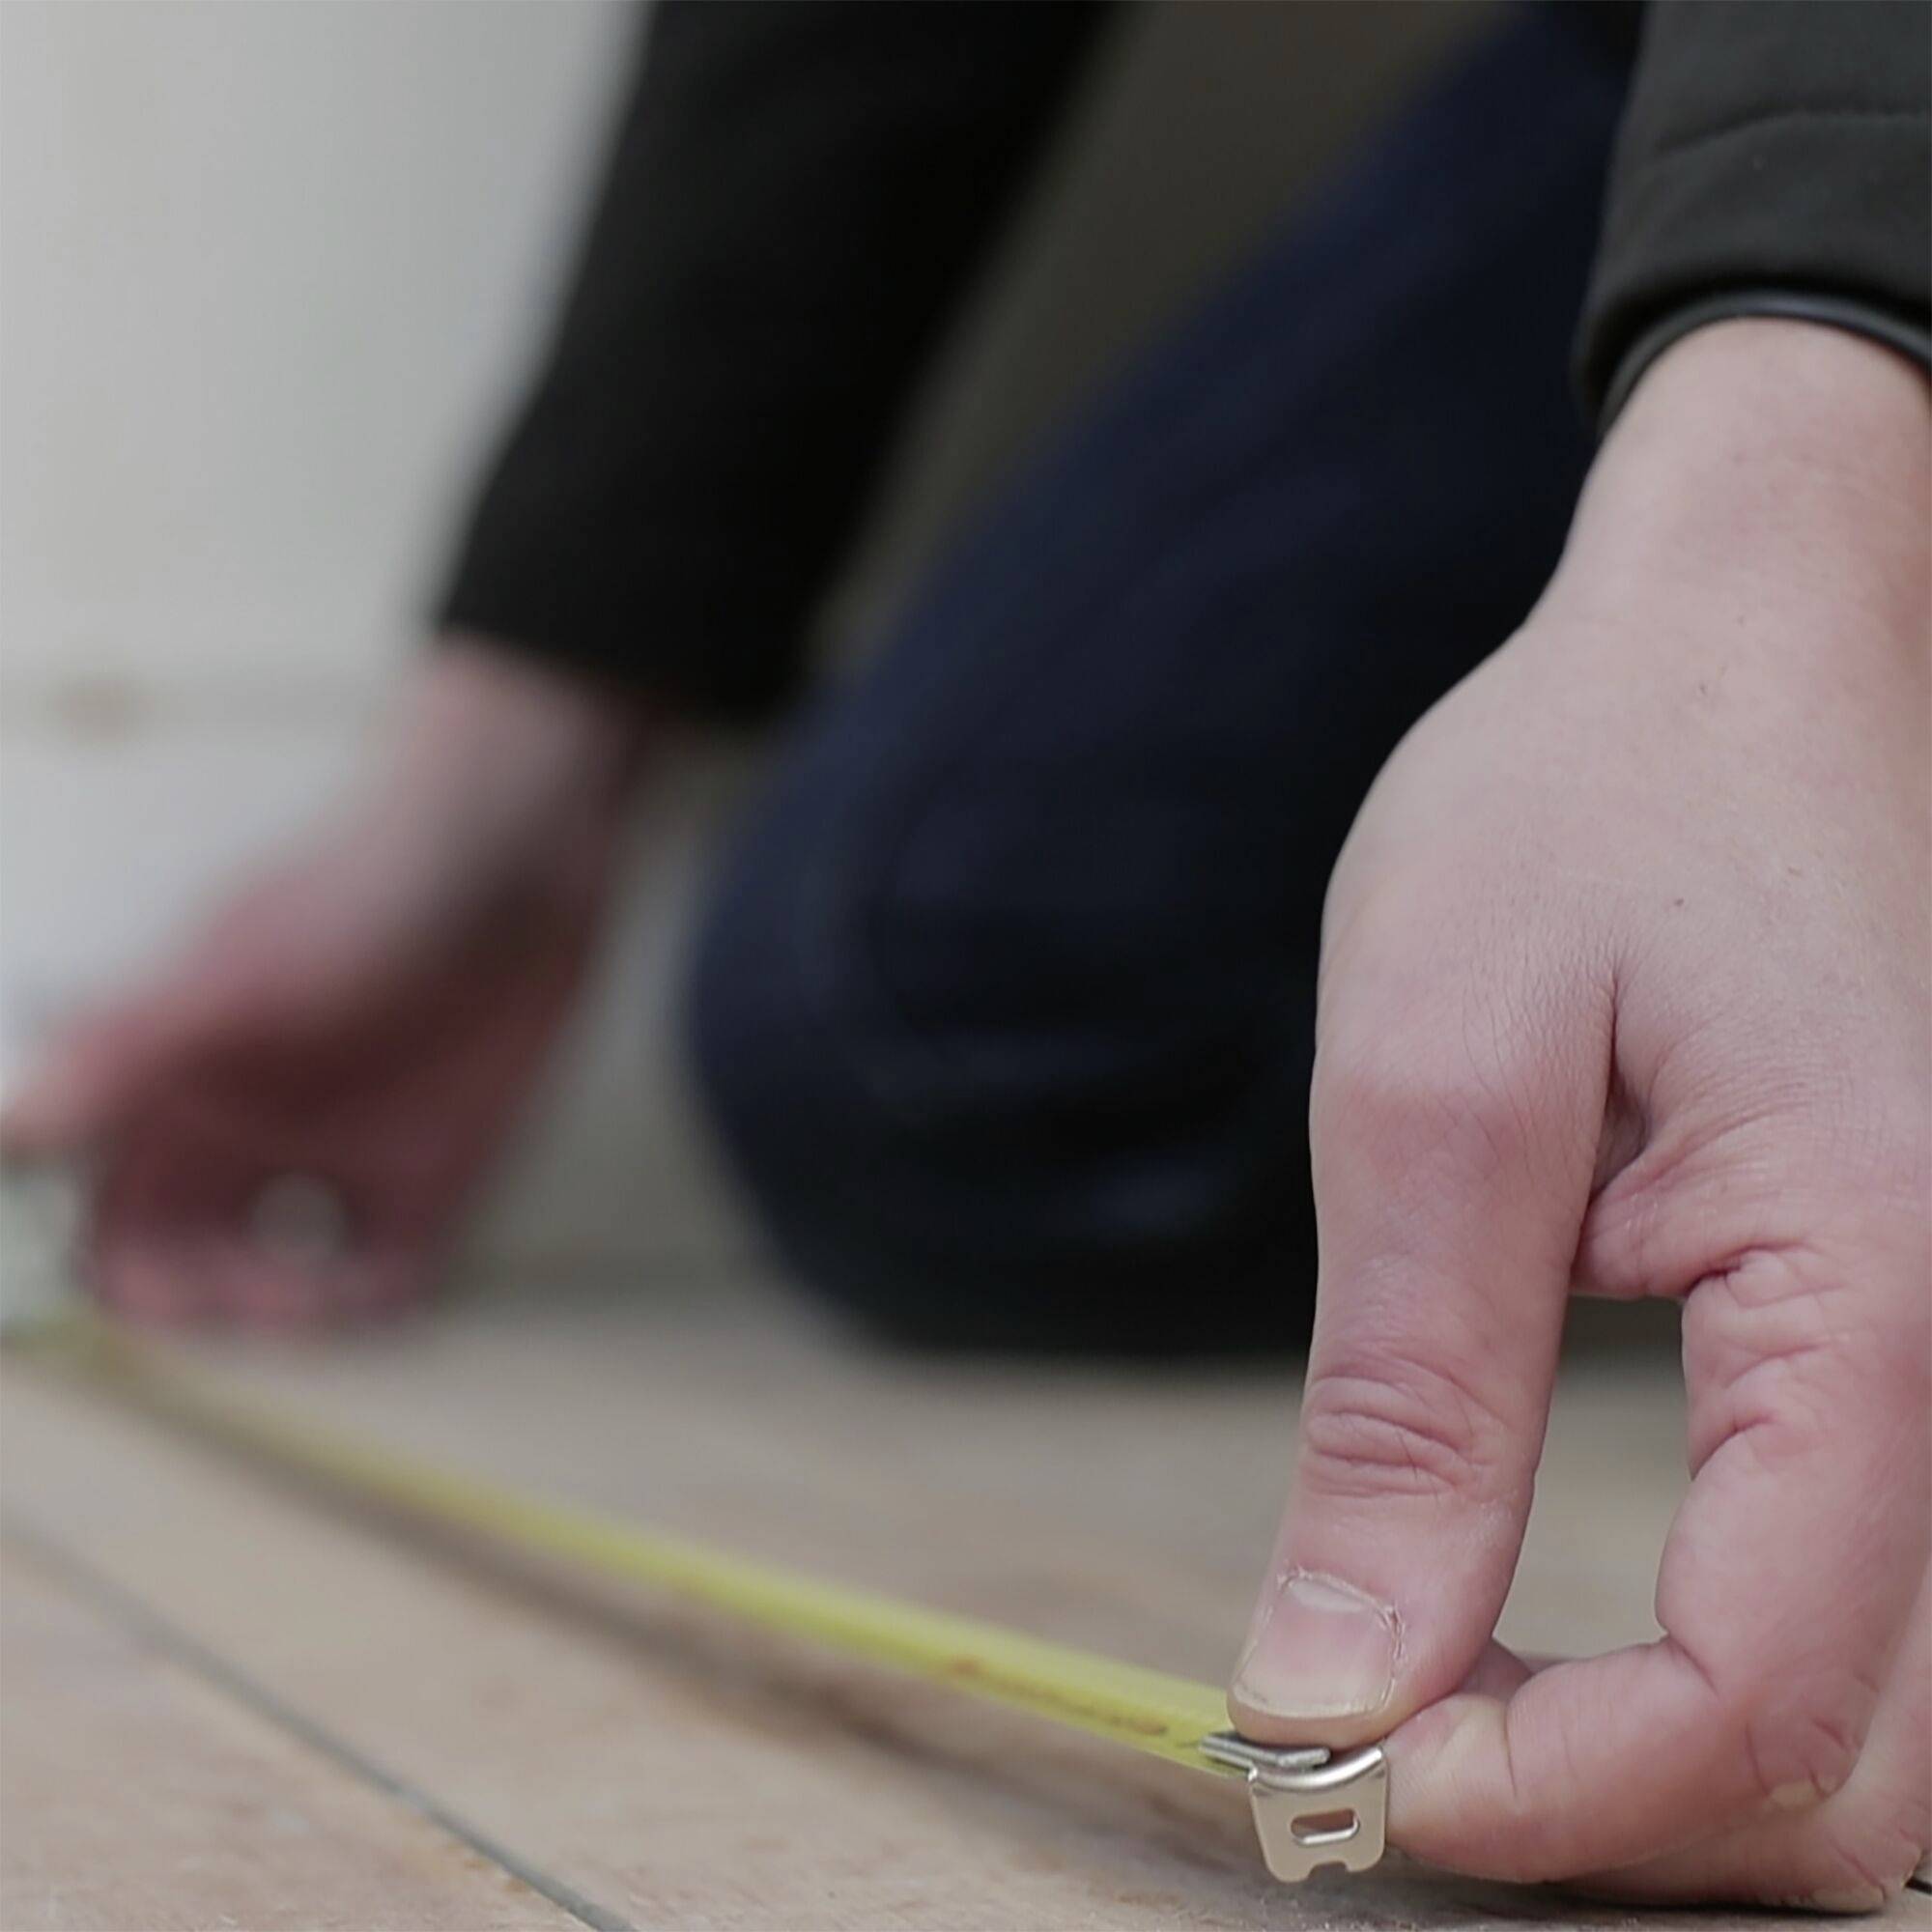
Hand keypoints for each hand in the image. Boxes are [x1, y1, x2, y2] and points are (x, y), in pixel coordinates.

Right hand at [1, 639, 647, 1327]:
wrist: (513, 860)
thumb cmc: (362, 899)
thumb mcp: (233, 982)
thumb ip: (125, 1054)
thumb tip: (11, 1128)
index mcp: (181, 1092)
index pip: (112, 1216)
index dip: (122, 1271)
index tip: (150, 1292)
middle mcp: (251, 1132)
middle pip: (192, 1260)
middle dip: (205, 1300)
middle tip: (245, 1295)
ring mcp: (342, 1153)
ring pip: (286, 1276)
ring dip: (291, 1309)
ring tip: (321, 1295)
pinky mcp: (435, 1165)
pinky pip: (391, 1264)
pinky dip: (377, 1295)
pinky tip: (378, 1283)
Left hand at [1230, 323, 1928, 1905]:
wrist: (1732, 650)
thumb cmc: (1586, 807)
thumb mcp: (1438, 1084)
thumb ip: (1413, 1405)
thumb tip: (1342, 1679)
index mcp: (1886, 1284)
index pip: (1773, 1686)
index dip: (1561, 1791)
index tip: (1354, 1770)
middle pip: (1874, 1762)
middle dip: (1626, 1815)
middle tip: (1390, 1743)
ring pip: (1903, 1718)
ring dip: (1683, 1768)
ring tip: (1460, 1692)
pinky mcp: (1928, 1333)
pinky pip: (1884, 1597)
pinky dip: (1737, 1676)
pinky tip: (1577, 1626)